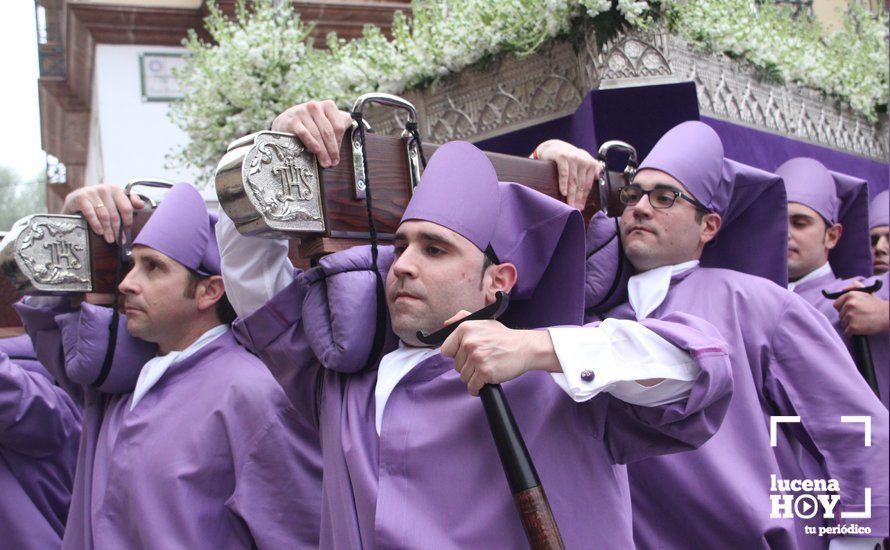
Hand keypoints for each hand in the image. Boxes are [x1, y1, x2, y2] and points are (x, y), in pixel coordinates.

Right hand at [61, 184, 144, 243]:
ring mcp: (92, 192)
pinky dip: (96, 224)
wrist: (74, 200)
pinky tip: (99, 231)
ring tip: (109, 239)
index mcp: (115, 190)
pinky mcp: (81, 197)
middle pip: (115, 214)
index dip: (128, 221)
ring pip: (104, 215)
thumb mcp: (113, 200)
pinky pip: (91, 213)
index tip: (126, 231)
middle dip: (117, 229)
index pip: (126, 207)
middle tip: (118, 240)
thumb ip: (128, 202)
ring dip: (108, 229)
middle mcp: (105, 189)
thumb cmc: (97, 203)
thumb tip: (141, 205)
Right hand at [271, 100, 352, 167]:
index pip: (338, 126)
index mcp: (328, 106)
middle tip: (333, 163)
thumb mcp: (325, 121)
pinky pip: (305, 133)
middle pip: (328, 131)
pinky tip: (315, 152)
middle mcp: (315, 106)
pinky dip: (312, 144)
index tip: (338, 156)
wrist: (285, 122)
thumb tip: (360, 131)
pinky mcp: (293, 120)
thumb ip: (340, 124)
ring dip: (323, 151)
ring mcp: (303, 111)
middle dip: (332, 150)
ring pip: (317, 134)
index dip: (339, 143)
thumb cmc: (309, 124)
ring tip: (325, 163)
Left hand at [440, 310, 558, 395]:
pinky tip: (486, 382)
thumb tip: (445, 324)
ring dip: (474, 377)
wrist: (525, 348)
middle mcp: (469, 342)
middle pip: (456, 366)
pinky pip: (472, 387)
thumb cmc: (504, 338)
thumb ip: (462, 319)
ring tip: (487, 369)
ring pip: (464, 377)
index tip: (467, 355)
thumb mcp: (483, 322)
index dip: (457, 355)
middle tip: (483, 360)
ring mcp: (477, 357)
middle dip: (469, 366)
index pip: (446, 350)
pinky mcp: (485, 372)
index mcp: (465, 328)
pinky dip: (478, 388)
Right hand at [533, 140, 602, 209]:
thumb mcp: (582, 161)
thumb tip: (600, 178)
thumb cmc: (569, 158)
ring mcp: (573, 158)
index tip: (581, 207)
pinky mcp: (562, 157)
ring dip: (571, 194)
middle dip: (578, 198)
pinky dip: (563, 184)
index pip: (588, 184)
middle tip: (575, 208)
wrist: (554, 147)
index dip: (584, 197)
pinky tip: (563, 193)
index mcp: (590, 163)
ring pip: (573, 181)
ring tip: (569, 204)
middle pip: (581, 184)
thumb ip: (592, 169)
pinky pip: (564, 173)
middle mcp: (583, 160)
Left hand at [833, 283, 889, 335]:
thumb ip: (854, 288)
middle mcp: (849, 304)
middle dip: (848, 317)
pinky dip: (852, 333)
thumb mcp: (866, 292)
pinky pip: (847, 332)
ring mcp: (850, 316)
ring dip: (850, 325)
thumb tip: (842, 290)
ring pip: (843, 324)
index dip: (843, 309)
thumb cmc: (876, 305)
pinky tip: (861, 329)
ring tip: (861, 322)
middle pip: (840, 315)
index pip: (836, 305)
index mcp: (850, 295)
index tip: (850, 310)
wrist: (887, 315)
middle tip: (859, 316)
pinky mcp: (853, 327)